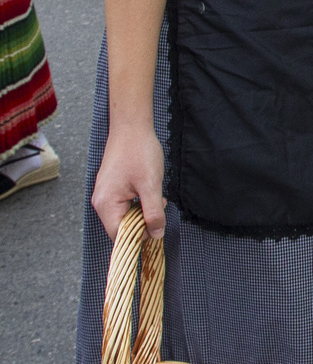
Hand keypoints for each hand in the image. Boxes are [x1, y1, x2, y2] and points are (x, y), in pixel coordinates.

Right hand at [91, 124, 165, 239]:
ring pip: (126, 216)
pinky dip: (139, 202)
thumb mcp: (151, 185)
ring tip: (156, 196)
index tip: (157, 227)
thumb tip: (156, 235)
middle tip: (160, 205)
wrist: (131, 126)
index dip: (140, 237)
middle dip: (143, 221)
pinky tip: (149, 191)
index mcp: (106, 204)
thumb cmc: (139, 152)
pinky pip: (125, 205)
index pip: (120, 237)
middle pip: (122, 227)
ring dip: (143, 211)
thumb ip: (153, 213)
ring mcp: (105, 194)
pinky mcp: (111, 188)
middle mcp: (101, 202)